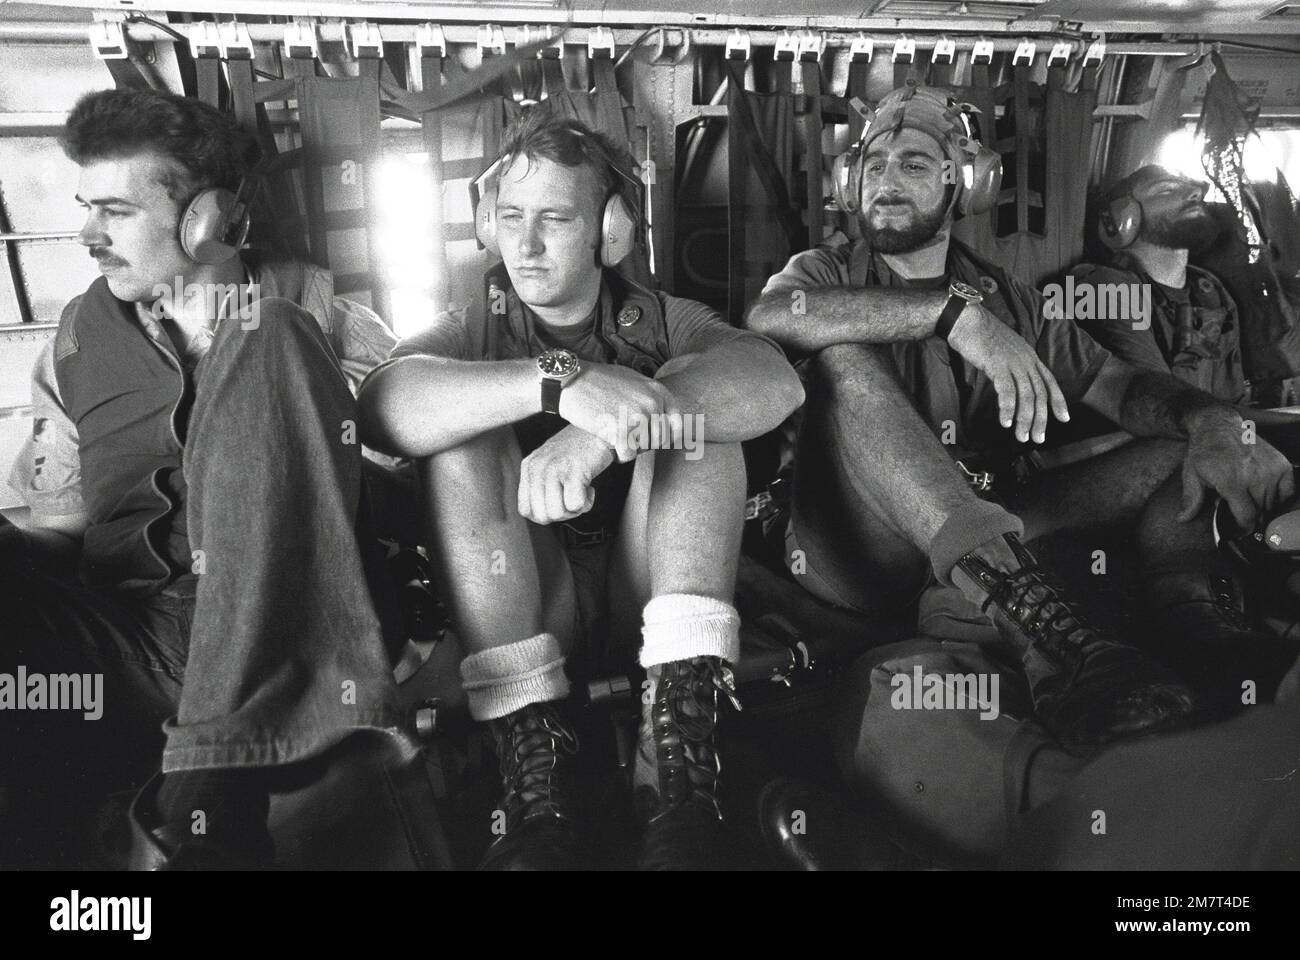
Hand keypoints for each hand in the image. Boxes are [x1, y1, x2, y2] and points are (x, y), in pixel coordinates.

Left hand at [518, 424, 615, 524]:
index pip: (526, 510)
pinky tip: (589, 488)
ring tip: (581, 491)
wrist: (599, 427)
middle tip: (573, 498)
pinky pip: (575, 505)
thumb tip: (545, 514)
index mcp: (529, 467)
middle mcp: (538, 468)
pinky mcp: (573, 471)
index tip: (559, 503)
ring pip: (557, 513)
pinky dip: (586, 503)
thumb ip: (541, 484)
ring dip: (574, 510)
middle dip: (561, 515)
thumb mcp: (549, 463)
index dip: (545, 514)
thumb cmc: (579, 449)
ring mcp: (554, 469)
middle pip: (541, 516)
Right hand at [558, 362, 685, 461]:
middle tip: (626, 440)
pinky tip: (607, 444)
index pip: (676, 425)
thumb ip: (650, 395)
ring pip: (644, 449)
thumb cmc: (597, 380)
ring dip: (630, 449)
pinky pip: (627, 456)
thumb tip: (665, 414)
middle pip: (659, 441)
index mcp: (658, 391)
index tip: (655, 442)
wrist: (569, 380)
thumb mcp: (632, 379)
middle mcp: (652, 404)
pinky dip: (617, 455)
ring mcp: (637, 417)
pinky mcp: (620, 430)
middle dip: (644, 445)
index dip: (667, 437)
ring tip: (615, 439)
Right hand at [946, 303, 1069, 443]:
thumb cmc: (979, 336)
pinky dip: (1008, 409)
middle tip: (1037, 438)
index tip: (1064, 418)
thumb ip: (1012, 366)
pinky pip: (1007, 391)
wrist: (965, 320)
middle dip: (1041, 419)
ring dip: (1025, 419)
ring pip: (1027, 396)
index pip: (1050, 381)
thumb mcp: (1003, 351)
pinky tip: (1005, 422)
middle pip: (1040, 393)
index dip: (1058, 401)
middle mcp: (1026, 359)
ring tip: (1020, 436)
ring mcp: (1013, 362)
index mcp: (1029, 356)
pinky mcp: (998, 365)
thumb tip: (1012, 383)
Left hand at [1179, 414, 1293, 527]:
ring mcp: (1271, 469)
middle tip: (1237, 507)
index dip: (1242, 528)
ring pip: (1273, 504)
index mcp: (1232, 481)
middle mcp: (1255, 476)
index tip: (1238, 530)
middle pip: (1261, 512)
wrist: (1219, 425)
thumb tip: (1183, 519)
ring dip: (1262, 507)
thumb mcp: (1191, 475)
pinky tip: (1265, 494)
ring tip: (1246, 497)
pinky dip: (1279, 497)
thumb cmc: (1204, 451)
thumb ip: (1191, 499)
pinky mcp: (1282, 464)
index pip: (1247, 517)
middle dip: (1249, 516)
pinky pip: (1288, 492)